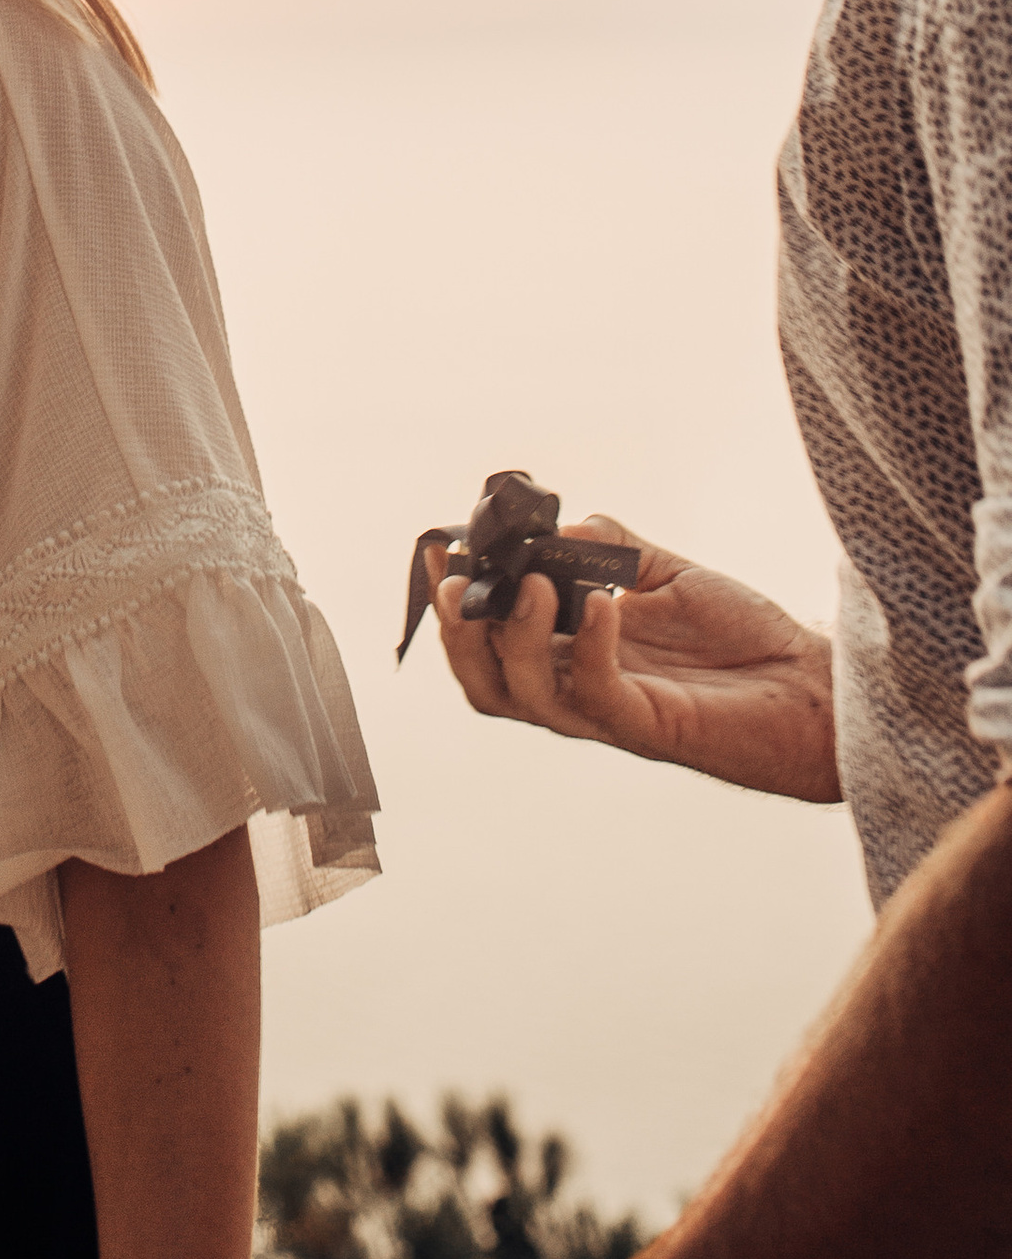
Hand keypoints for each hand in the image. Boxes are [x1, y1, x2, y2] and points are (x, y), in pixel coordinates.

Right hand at [425, 517, 839, 802]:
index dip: (456, 601)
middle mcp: (581, 690)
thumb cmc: (746, 636)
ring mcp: (612, 714)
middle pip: (487, 683)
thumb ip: (610, 547)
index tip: (442, 547)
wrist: (817, 686)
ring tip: (536, 585)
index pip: (491, 638)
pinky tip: (605, 602)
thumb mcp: (667, 572)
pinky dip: (592, 645)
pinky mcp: (651, 728)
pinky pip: (600, 694)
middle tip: (458, 581)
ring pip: (526, 697)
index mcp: (574, 655)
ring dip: (517, 638)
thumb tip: (556, 530)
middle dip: (458, 632)